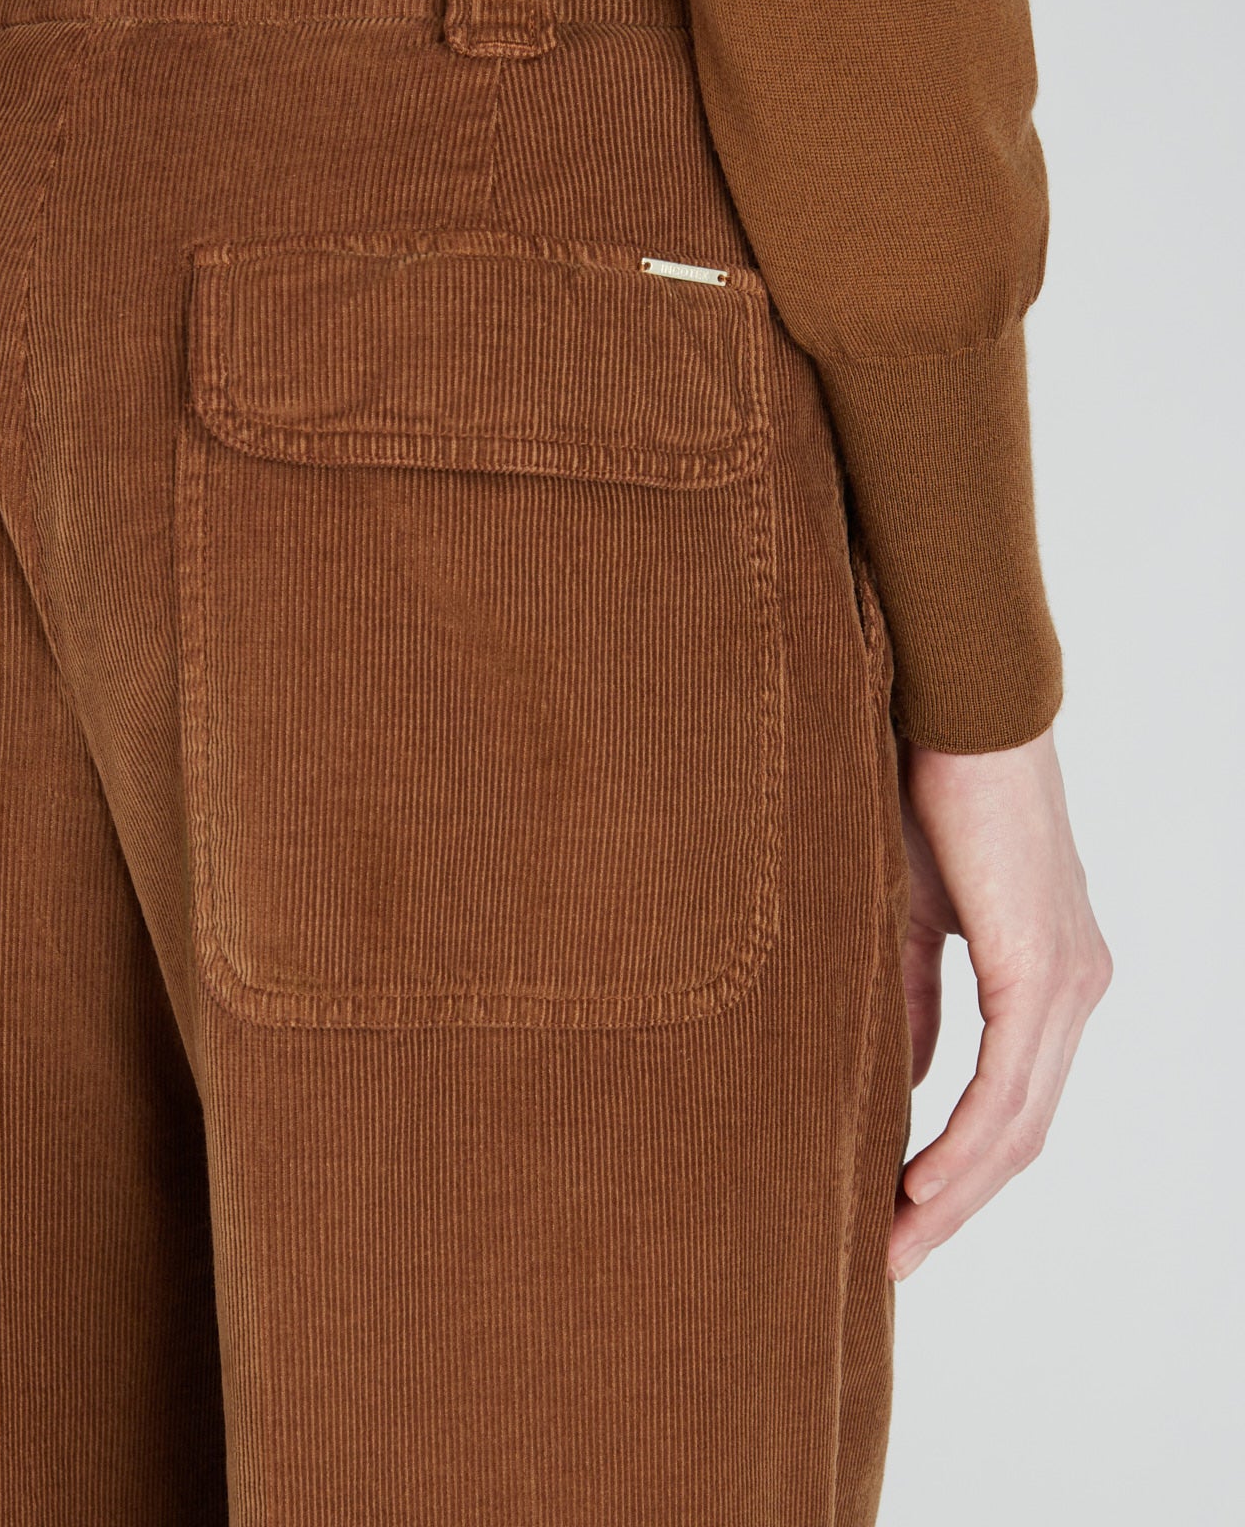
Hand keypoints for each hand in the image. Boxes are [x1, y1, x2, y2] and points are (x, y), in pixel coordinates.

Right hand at [889, 726, 1110, 1281]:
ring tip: (896, 1243)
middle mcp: (1076, 988)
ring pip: (1017, 1123)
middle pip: (1021, 1133)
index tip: (896, 1215)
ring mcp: (1069, 981)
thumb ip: (911, 999)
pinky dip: (960, 1142)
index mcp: (1047, 974)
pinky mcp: (1043, 968)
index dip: (956, 1169)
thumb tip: (902, 1081)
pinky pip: (1005, 1084)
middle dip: (954, 1205)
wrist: (956, 709)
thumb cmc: (926, 791)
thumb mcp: (910, 916)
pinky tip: (918, 1184)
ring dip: (955, 1193)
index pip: (1008, 1103)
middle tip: (893, 1259)